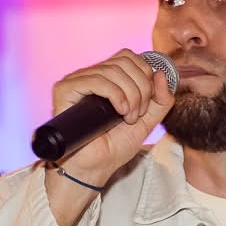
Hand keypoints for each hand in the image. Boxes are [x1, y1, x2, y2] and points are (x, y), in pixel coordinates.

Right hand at [50, 49, 174, 186]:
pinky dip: (115, 94)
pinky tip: (119, 112)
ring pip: (113, 70)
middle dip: (141, 87)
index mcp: (108, 78)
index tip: (146, 104)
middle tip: (137, 114)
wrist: (94, 168)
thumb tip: (161, 74)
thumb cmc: (113, 147)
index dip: (145, 75)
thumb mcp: (147, 122)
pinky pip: (96, 80)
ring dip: (130, 95)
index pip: (129, 57)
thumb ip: (161, 100)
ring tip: (128, 118)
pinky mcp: (65, 90)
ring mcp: (77, 81)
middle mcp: (91, 75)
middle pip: (124, 60)